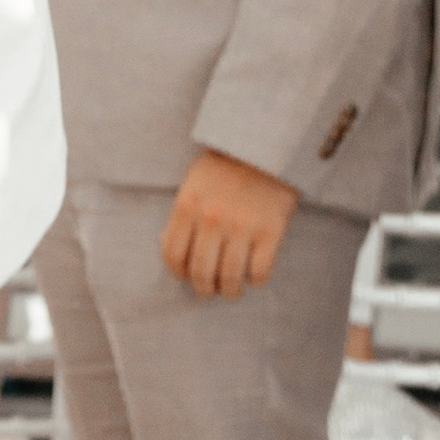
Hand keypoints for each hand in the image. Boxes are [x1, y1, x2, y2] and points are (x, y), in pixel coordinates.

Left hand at [161, 146, 297, 297]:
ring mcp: (242, 226)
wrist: (266, 148)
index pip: (173, 257)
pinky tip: (255, 275)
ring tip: (233, 289)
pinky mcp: (271, 230)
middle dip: (204, 290)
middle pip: (201, 273)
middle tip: (210, 291)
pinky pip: (260, 271)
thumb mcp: (192, 186)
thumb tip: (168, 248)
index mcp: (187, 207)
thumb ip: (181, 217)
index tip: (187, 277)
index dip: (179, 274)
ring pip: (231, 278)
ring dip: (231, 291)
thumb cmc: (224, 170)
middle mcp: (212, 219)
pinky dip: (256, 280)